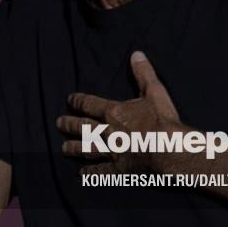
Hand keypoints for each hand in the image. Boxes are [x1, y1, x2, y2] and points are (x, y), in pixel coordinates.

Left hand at [57, 51, 182, 173]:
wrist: (168, 148)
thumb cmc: (162, 119)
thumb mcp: (155, 91)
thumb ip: (143, 73)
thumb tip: (136, 54)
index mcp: (114, 112)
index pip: (90, 104)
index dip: (79, 101)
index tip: (70, 100)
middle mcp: (107, 131)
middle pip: (83, 127)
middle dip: (70, 124)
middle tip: (59, 123)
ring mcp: (111, 151)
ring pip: (87, 149)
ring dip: (74, 148)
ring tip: (63, 148)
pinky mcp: (118, 168)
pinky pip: (100, 171)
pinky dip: (90, 171)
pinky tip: (82, 172)